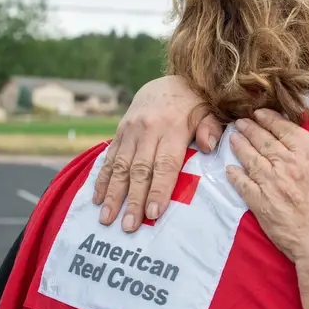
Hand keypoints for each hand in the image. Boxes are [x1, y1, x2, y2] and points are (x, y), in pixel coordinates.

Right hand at [93, 76, 224, 231]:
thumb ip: (211, 129)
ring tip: (107, 219)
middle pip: (139, 170)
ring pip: (120, 167)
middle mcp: (148, 130)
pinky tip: (97, 199)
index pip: (165, 164)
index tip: (153, 213)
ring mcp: (130, 131)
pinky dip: (102, 179)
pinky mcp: (120, 131)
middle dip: (133, 200)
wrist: (170, 82)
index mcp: (173, 128)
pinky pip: (109, 158)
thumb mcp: (210, 112)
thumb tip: (208, 147)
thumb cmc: (196, 104)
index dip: (159, 190)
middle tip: (128, 226)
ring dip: (112, 195)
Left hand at [225, 108, 308, 263]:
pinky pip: (243, 186)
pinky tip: (230, 170)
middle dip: (251, 128)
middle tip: (240, 121)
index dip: (271, 119)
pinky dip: (235, 176)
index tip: (261, 113)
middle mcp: (287, 165)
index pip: (286, 130)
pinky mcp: (262, 207)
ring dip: (240, 146)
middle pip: (264, 141)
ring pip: (251, 159)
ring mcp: (271, 186)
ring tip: (233, 137)